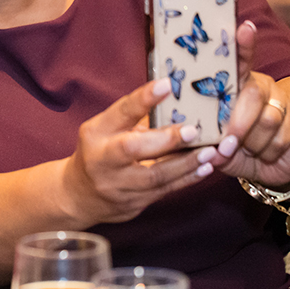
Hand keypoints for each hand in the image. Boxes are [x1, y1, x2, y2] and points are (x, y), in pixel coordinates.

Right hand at [61, 77, 212, 224]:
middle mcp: (102, 159)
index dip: (143, 98)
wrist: (80, 195)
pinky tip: (204, 168)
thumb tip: (175, 98)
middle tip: (192, 131)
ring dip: (185, 164)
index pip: (120, 112)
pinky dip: (186, 179)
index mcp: (96, 133)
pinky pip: (163, 191)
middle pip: (132, 149)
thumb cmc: (100, 152)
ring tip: (209, 152)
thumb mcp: (106, 129)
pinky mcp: (132, 204)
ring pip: (154, 176)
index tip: (166, 85)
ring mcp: (116, 185)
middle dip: (165, 140)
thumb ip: (134, 117)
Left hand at [209, 21, 289, 187]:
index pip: (240, 60)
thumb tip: (196, 140)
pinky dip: (267, 153)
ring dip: (252, 143)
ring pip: (267, 120)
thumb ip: (202, 138)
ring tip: (246, 151)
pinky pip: (281, 138)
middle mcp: (262, 88)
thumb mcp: (212, 142)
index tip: (245, 28)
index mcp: (237, 86)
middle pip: (253, 95)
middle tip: (227, 145)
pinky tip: (263, 155)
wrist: (266, 169)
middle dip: (238, 124)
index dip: (243, 44)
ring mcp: (283, 104)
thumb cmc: (232, 149)